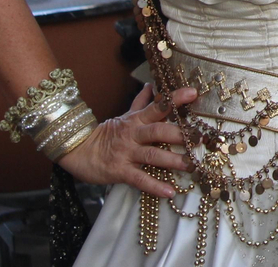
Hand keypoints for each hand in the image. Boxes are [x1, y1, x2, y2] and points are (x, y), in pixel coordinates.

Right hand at [58, 84, 195, 196]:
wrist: (77, 151)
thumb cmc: (106, 134)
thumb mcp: (124, 117)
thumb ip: (140, 103)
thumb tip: (151, 86)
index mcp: (136, 120)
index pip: (158, 106)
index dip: (175, 99)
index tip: (193, 93)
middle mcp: (133, 135)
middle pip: (159, 131)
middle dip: (181, 134)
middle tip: (201, 138)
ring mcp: (127, 153)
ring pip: (153, 155)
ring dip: (173, 160)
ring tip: (191, 165)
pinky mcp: (120, 171)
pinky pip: (139, 179)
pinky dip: (155, 186)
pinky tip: (170, 192)